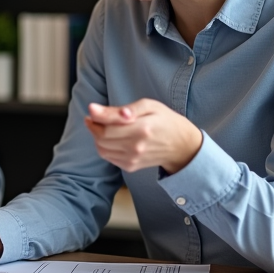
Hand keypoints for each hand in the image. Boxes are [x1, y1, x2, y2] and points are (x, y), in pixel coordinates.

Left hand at [84, 100, 202, 173]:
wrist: (181, 145)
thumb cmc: (165, 121)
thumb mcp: (148, 106)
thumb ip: (121, 109)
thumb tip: (95, 110)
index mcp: (141, 129)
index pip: (106, 128)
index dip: (95, 119)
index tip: (92, 110)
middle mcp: (136, 147)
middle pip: (101, 139)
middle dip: (95, 127)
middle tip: (98, 118)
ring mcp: (133, 159)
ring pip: (102, 149)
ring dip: (98, 137)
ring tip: (106, 127)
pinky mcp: (131, 167)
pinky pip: (108, 157)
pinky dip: (105, 147)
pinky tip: (113, 138)